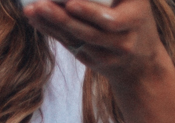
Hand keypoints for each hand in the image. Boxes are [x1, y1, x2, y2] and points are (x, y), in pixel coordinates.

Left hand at [22, 0, 166, 84]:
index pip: (110, 21)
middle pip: (88, 32)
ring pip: (75, 40)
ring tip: (33, 10)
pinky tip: (36, 19)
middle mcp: (122, 41)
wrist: (142, 63)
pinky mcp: (92, 62)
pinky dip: (52, 31)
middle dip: (62, 18)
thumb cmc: (135, 16)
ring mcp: (107, 56)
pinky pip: (69, 44)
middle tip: (41, 4)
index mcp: (134, 19)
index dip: (89, 13)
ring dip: (51, 24)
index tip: (70, 3)